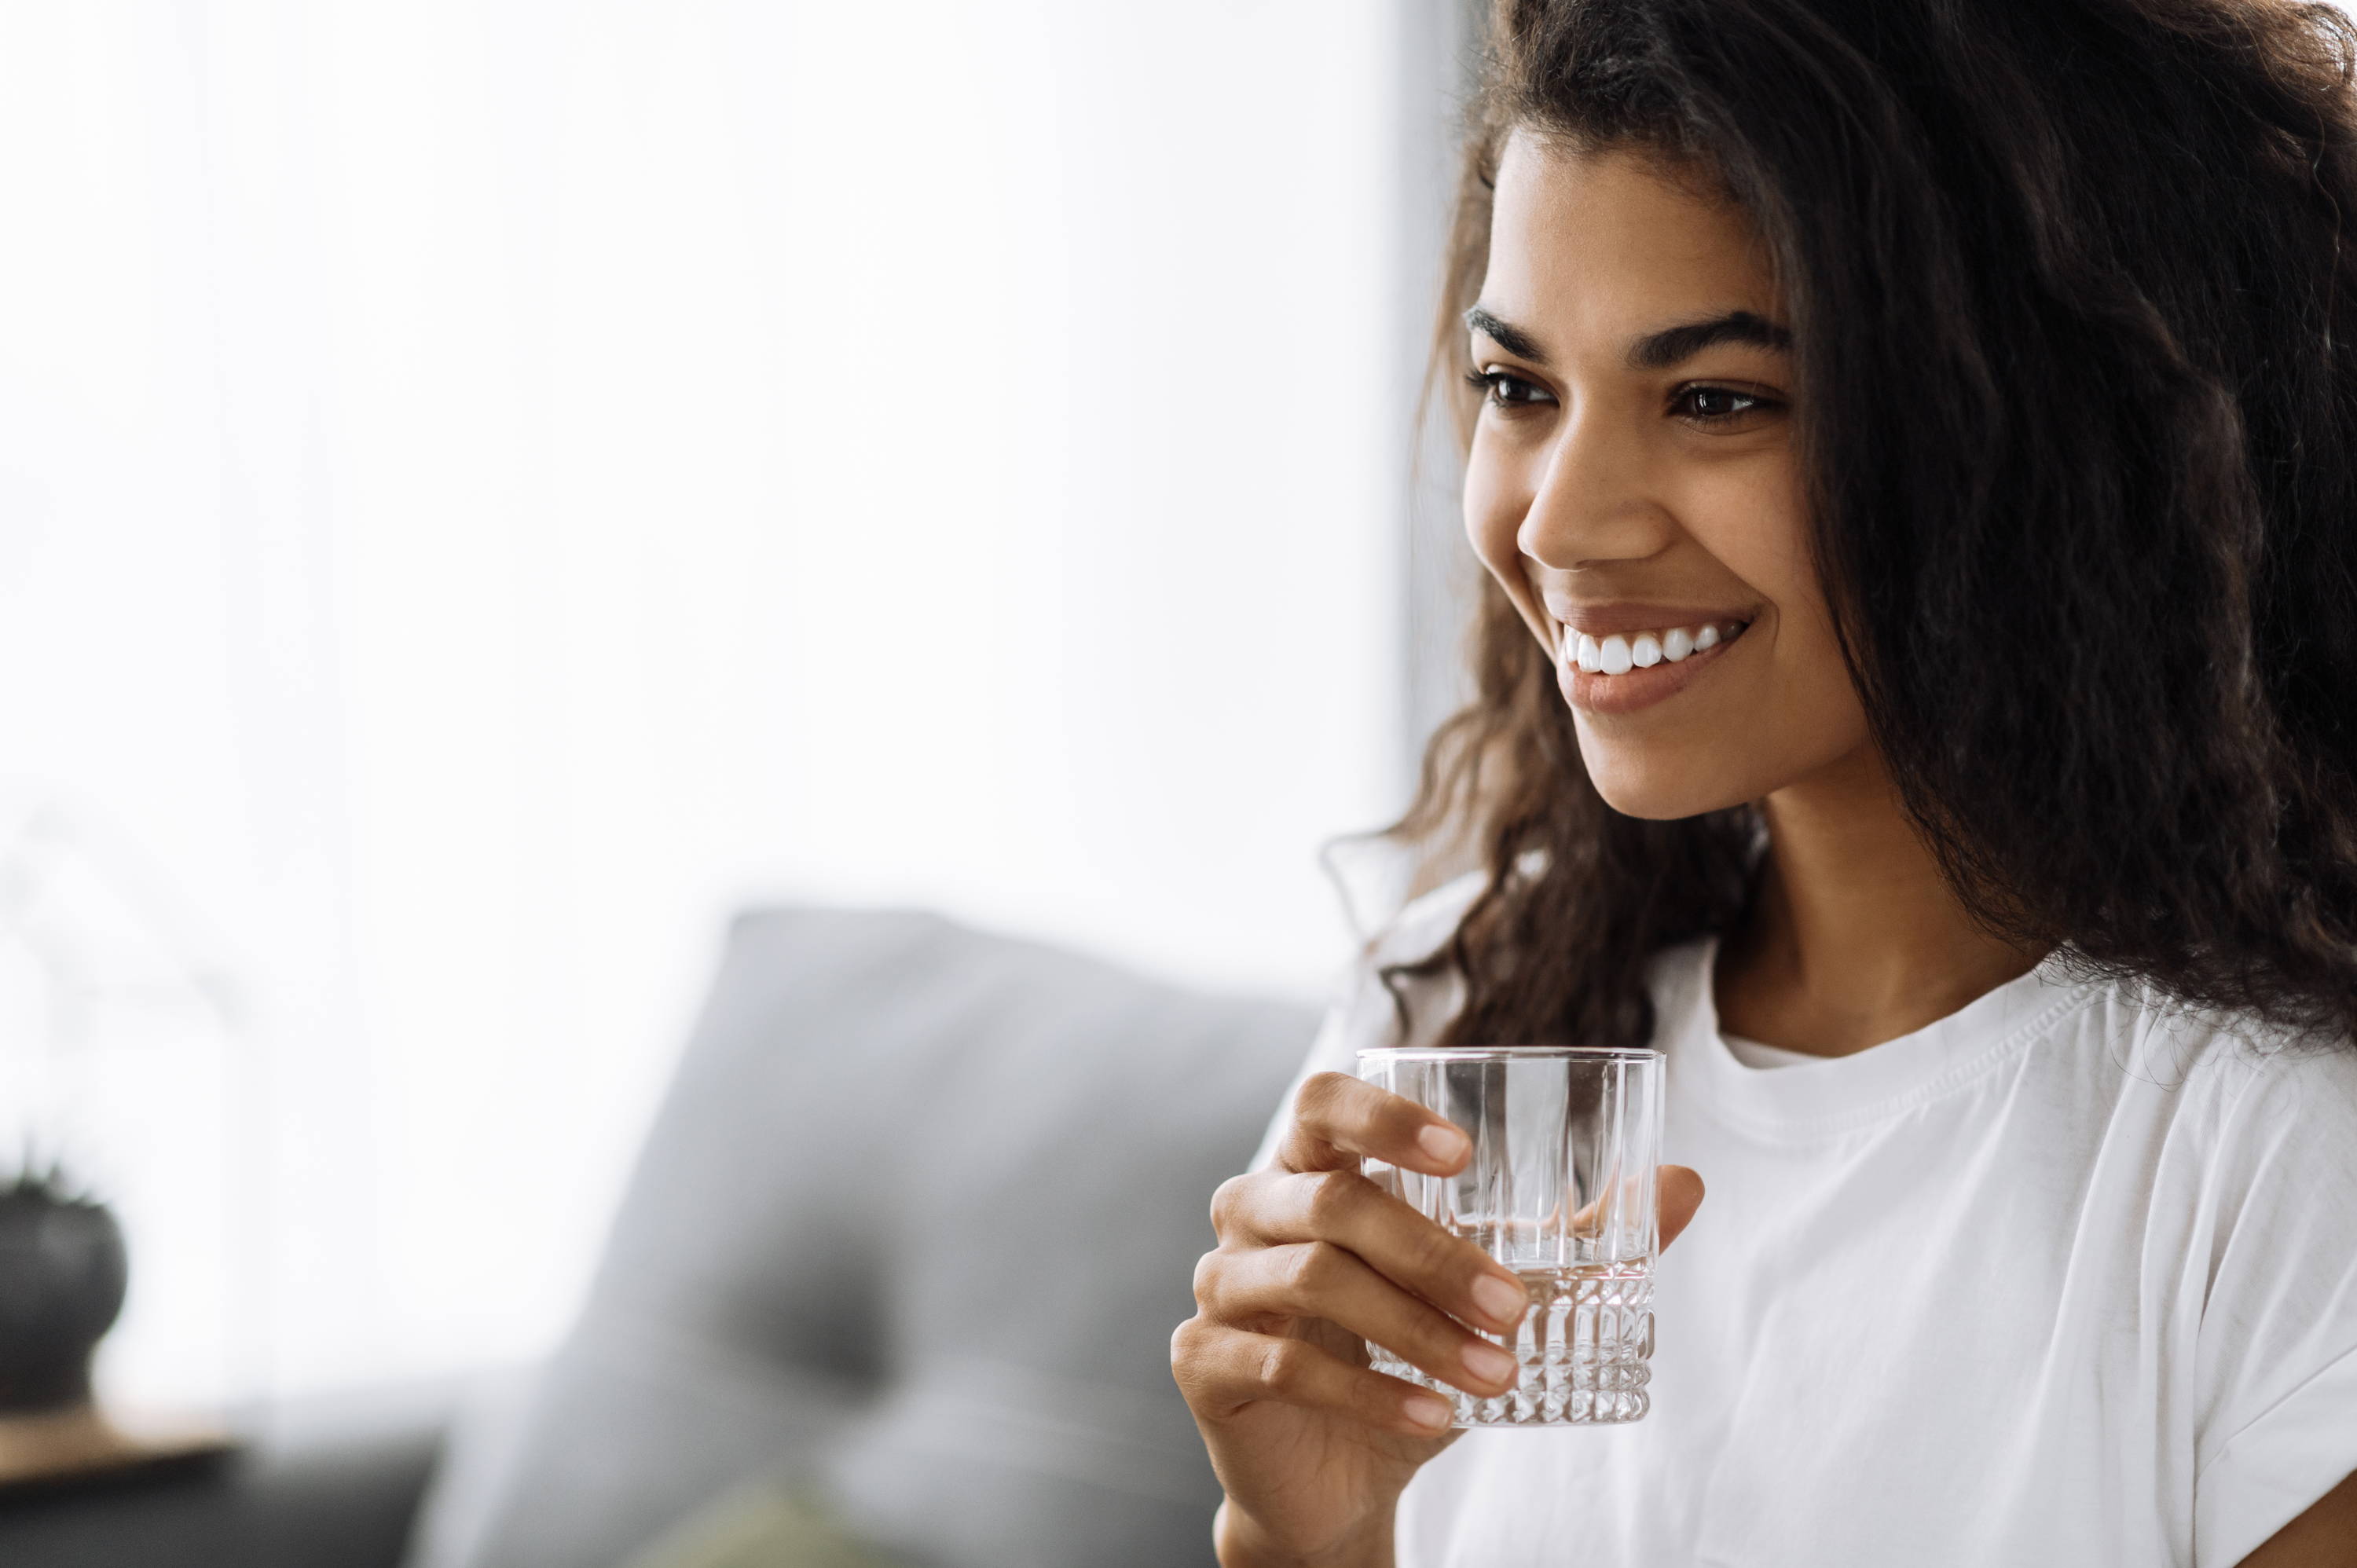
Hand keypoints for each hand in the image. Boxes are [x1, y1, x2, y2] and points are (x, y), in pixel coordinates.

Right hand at [1171, 1071, 1705, 1567]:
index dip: (1381, 1115)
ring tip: (1495, 1374)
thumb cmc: (1404, 1359)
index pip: (1318, 1103)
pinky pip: (1284, 1364)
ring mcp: (1218, 1284)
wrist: (1333, 1482)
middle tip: (1518, 1308)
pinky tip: (1439, 1422)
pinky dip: (1372, 1395)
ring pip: (1312, 1279)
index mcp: (1308, 1171)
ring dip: (1416, 1329)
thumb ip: (1573, 1239)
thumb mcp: (1487, 1295)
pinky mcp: (1204, 1361)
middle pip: (1333, 1201)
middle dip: (1436, 1255)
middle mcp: (1250, 1211)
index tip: (1464, 1153)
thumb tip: (1686, 1182)